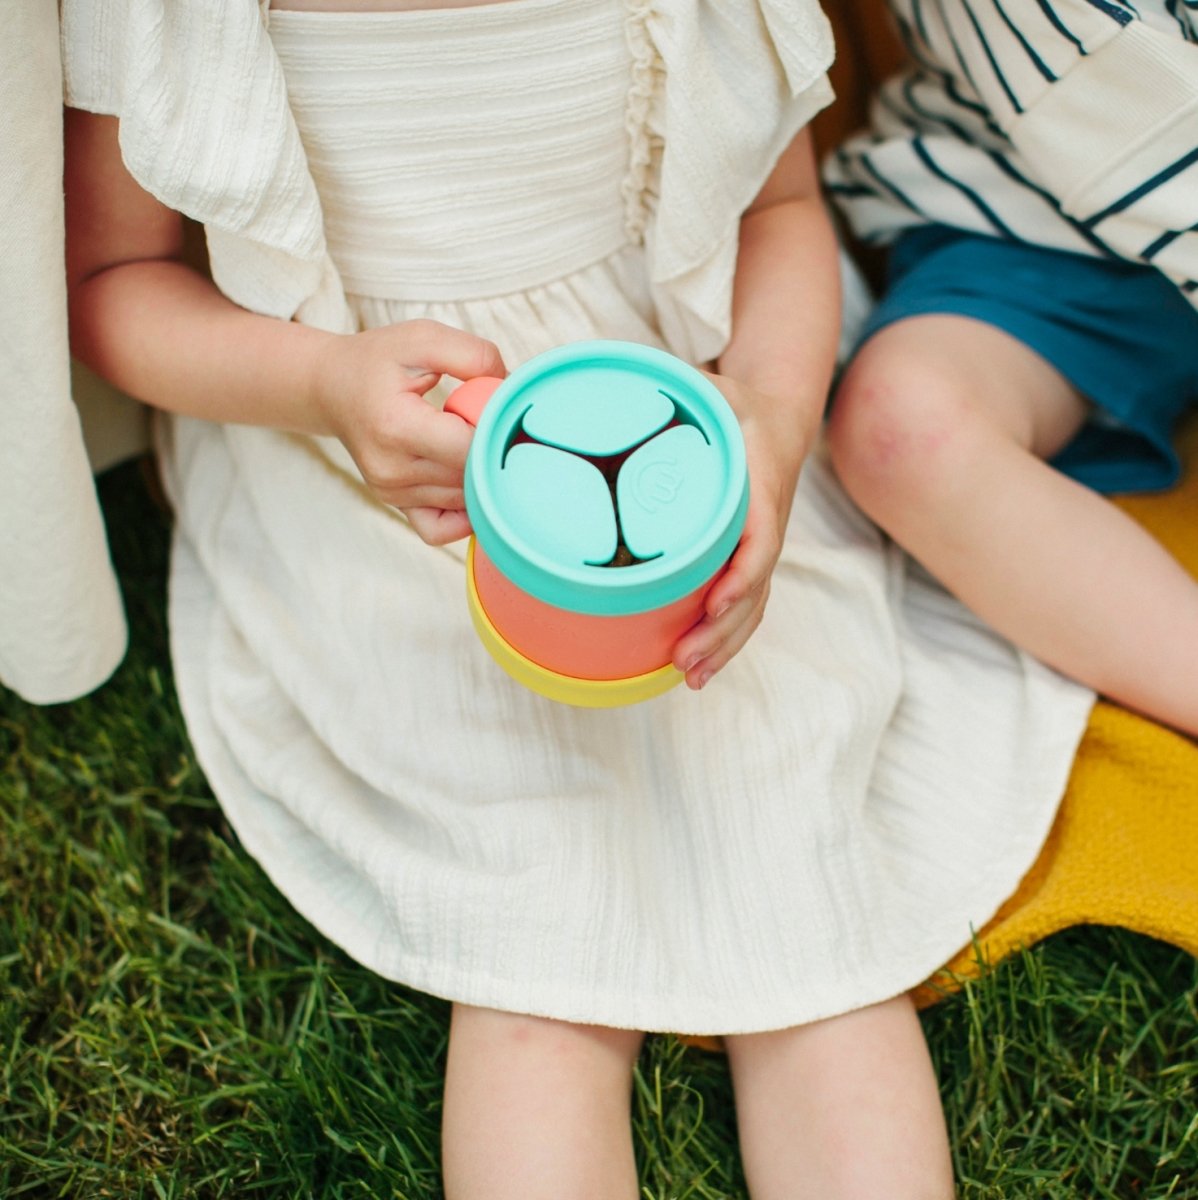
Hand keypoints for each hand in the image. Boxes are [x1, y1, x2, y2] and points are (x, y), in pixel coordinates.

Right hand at [312, 319, 504, 543]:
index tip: (505, 411)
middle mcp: (391, 468)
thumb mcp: (423, 338)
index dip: (498, 432)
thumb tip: (511, 390)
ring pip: (464, 502)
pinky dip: (464, 512)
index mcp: (396, 426)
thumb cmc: (376, 361)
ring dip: (482, 476)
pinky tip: (469, 481)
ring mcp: (392, 492)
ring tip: (475, 442)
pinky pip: (442, 529)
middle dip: (495, 453)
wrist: (331, 388)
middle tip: (500, 426)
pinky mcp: (396, 505)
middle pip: (471, 478)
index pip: (469, 448)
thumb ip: (473, 356)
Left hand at [671, 372, 811, 689]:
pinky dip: (723, 638)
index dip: (740, 576)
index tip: (715, 600)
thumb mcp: (713, 387)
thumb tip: (599, 390)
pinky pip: (742, 605)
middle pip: (753, 591)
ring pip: (750, 608)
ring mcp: (758, 548)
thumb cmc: (738, 404)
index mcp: (761, 488)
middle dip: (722, 631)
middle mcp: (765, 526)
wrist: (781, 418)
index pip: (759, 541)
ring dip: (723, 646)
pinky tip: (695, 666)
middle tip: (684, 660)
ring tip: (690, 676)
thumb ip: (673, 385)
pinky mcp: (746, 560)